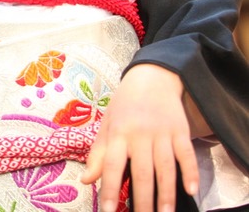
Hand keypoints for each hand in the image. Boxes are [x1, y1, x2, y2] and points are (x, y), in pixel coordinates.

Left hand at [81, 64, 198, 211]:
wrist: (151, 78)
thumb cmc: (124, 106)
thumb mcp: (106, 125)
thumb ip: (97, 155)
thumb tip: (85, 180)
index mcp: (118, 133)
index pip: (111, 166)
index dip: (109, 189)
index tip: (108, 210)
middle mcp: (139, 134)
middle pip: (142, 172)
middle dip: (143, 200)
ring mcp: (162, 132)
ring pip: (165, 167)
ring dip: (167, 193)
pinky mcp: (180, 130)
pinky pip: (186, 154)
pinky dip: (190, 172)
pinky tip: (191, 190)